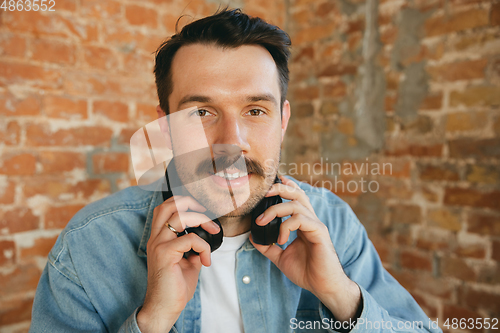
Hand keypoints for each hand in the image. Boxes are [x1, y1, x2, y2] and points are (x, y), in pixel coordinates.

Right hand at [137, 196, 219, 332]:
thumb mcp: (188, 262)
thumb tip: (207, 238)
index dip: (183, 201)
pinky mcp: (165, 254)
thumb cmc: (174, 287)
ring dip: (202, 220)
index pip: (165, 207)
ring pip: (180, 216)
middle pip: (169, 204)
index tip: (202, 210)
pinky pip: (190, 239)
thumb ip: (194, 247)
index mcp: (159, 237)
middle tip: (207, 214)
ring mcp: (158, 245)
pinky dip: (204, 247)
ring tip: (213, 231)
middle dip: (191, 202)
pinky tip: (205, 260)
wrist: (164, 307)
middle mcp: (156, 238)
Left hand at [250, 177, 360, 321]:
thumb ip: (268, 246)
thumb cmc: (306, 272)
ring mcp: (316, 225)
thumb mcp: (281, 257)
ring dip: (276, 210)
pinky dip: (286, 226)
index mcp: (303, 223)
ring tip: (263, 223)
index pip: (296, 197)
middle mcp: (310, 220)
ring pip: (297, 204)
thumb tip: (253, 236)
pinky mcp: (319, 233)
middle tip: (263, 194)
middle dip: (280, 189)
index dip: (285, 186)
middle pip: (298, 193)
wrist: (323, 286)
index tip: (270, 184)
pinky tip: (281, 240)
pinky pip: (301, 220)